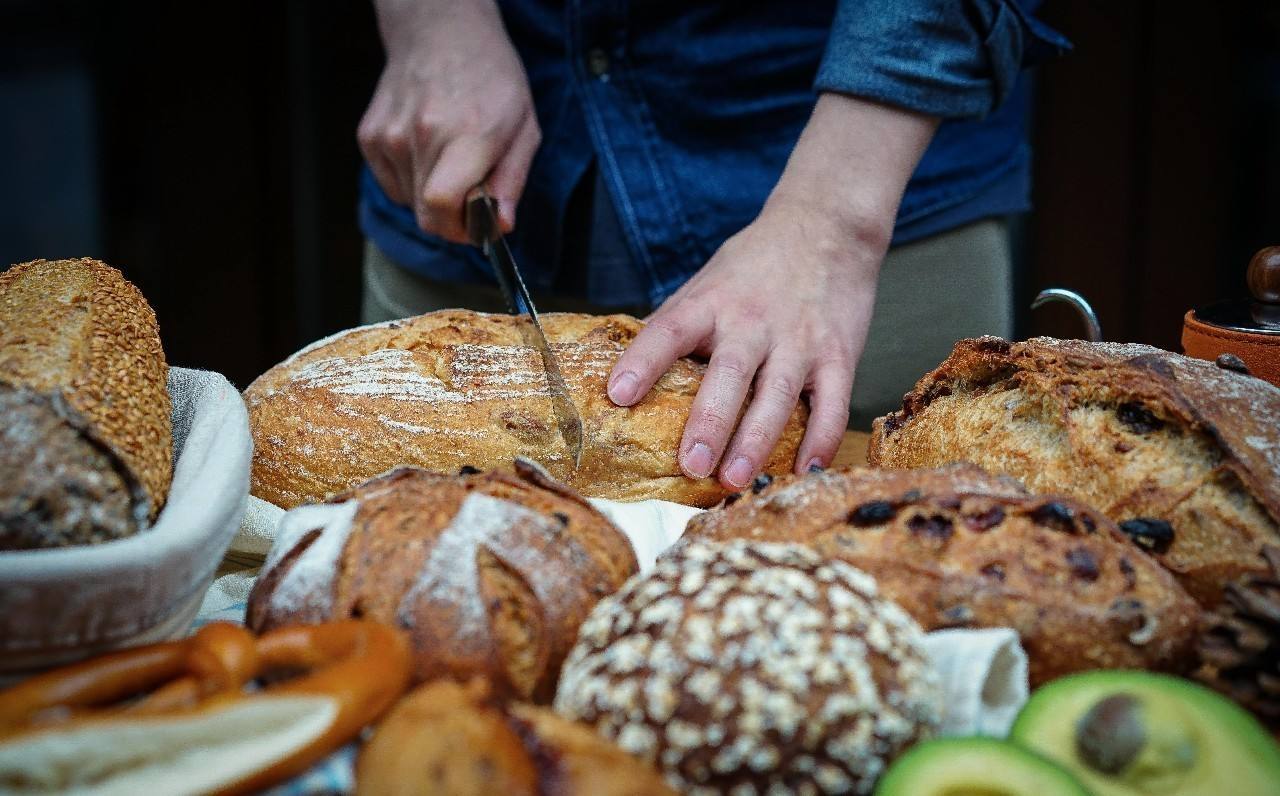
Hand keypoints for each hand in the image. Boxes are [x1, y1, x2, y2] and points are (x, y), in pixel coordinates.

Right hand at [357, 0, 539, 240]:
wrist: (441, 34)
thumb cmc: (490, 80)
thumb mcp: (523, 128)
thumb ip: (512, 181)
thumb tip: (501, 226)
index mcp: (466, 135)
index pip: (441, 206)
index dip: (459, 229)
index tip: (477, 225)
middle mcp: (421, 136)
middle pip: (426, 215)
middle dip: (452, 219)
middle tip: (471, 197)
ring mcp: (390, 136)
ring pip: (410, 202)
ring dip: (432, 196)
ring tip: (449, 159)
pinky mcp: (370, 137)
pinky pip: (392, 186)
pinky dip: (412, 181)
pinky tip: (427, 150)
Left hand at [607, 94, 937, 488]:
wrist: (827, 227)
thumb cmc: (754, 266)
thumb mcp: (706, 284)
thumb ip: (676, 327)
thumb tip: (625, 374)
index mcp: (711, 303)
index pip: (670, 331)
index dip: (642, 362)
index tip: (617, 395)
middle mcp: (753, 322)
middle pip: (728, 374)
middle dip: (710, 422)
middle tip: (692, 465)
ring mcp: (799, 340)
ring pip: (777, 397)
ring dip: (756, 442)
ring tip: (735, 479)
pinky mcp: (839, 354)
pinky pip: (831, 405)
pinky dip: (820, 441)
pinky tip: (805, 470)